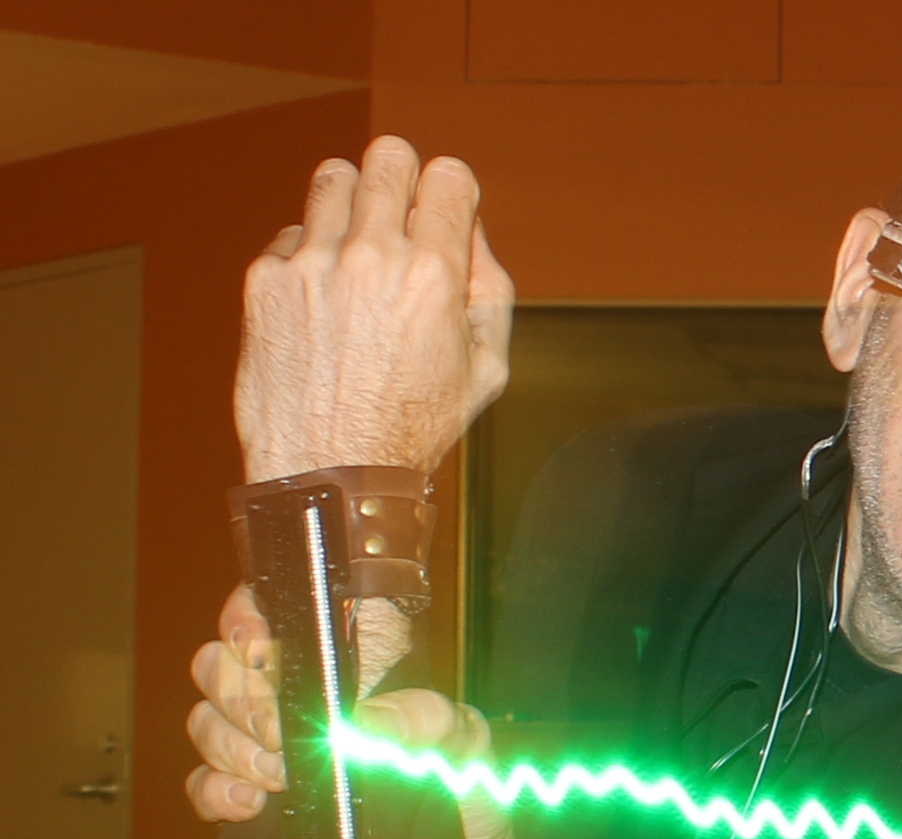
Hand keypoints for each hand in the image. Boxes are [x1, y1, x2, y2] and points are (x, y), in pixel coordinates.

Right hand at [187, 587, 520, 838]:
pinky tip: (247, 802)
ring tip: (275, 777)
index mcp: (342, 657)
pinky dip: (215, 791)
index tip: (259, 651)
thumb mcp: (460, 740)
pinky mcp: (254, 793)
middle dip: (243, 701)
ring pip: (208, 722)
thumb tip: (363, 721)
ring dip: (231, 748)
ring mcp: (267, 742)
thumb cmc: (465, 780)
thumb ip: (421, 719)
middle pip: (220, 668)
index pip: (265, 610)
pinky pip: (205, 783)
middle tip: (278, 735)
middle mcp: (293, 691)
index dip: (246, 619)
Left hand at [236, 136, 513, 481]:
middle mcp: (372, 258)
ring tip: (356, 243)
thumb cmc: (411, 430)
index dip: (452, 191)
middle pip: (388, 156)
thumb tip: (470, 230)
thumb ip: (489, 289)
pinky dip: (311, 256)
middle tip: (399, 211)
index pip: (449, 177)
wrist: (331, 473)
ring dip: (352, 201)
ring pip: (333, 178)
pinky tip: (323, 299)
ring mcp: (312, 264)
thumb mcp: (486, 369)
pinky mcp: (266, 279)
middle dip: (401, 177)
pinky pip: (294, 234)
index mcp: (435, 277)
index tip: (444, 212)